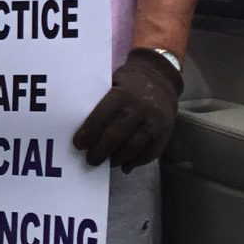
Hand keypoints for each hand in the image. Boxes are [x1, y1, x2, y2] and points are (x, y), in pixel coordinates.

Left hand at [74, 50, 181, 171]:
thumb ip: (100, 102)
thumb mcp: (112, 83)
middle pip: (115, 136)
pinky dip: (136, 162)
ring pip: (133, 148)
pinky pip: (150, 153)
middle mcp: (139, 108)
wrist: (161, 78)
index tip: (78, 145)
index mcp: (122, 95)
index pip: (101, 117)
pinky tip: (125, 165)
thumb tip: (78, 125)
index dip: (88, 134)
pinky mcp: (165, 133)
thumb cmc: (128, 83)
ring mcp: (154, 122)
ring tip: (106, 163)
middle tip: (91, 160)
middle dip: (100, 151)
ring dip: (117, 159)